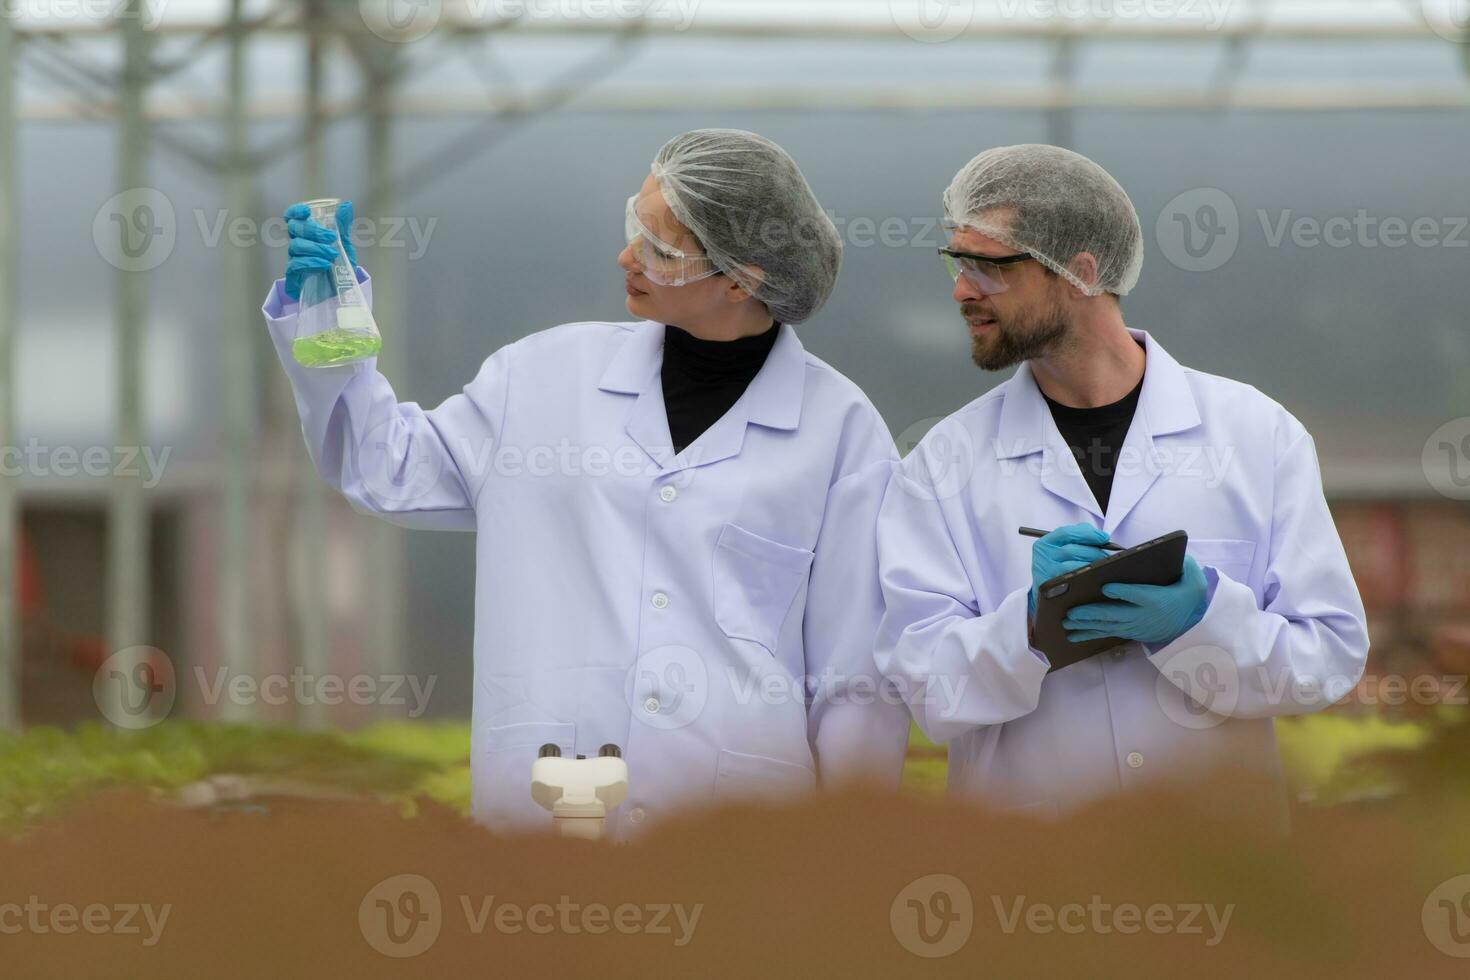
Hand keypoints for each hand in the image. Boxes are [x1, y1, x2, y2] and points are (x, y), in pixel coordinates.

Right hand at [283, 200, 357, 300]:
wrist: (341, 293)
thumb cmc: (338, 267)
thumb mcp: (344, 245)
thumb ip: (342, 226)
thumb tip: (346, 205)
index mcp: (306, 235)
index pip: (292, 218)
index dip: (295, 212)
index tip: (306, 212)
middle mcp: (297, 246)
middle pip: (294, 229)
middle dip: (313, 231)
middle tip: (331, 238)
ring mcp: (293, 261)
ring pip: (296, 247)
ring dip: (316, 249)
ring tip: (332, 255)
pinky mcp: (293, 278)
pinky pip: (295, 266)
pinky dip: (311, 262)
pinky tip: (324, 265)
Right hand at [1028, 523, 1111, 620]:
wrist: (1044, 593)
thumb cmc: (1058, 566)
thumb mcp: (1061, 548)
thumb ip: (1079, 536)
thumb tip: (1101, 537)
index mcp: (1045, 544)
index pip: (1066, 533)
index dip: (1088, 533)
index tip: (1103, 537)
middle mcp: (1043, 558)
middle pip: (1072, 550)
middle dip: (1094, 552)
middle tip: (1106, 556)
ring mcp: (1047, 574)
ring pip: (1074, 566)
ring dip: (1092, 566)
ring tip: (1103, 567)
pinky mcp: (1052, 589)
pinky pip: (1074, 581)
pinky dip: (1087, 578)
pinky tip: (1094, 577)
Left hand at [1061, 556, 1209, 645]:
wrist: (1190, 623)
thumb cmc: (1184, 595)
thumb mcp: (1192, 580)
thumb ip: (1186, 567)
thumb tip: (1178, 556)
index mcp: (1157, 599)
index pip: (1139, 595)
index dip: (1123, 592)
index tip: (1105, 587)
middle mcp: (1143, 615)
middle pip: (1116, 614)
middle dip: (1092, 614)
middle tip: (1072, 612)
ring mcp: (1134, 625)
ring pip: (1107, 625)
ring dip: (1086, 625)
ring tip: (1067, 623)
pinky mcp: (1128, 631)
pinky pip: (1106, 633)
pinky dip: (1089, 634)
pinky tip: (1073, 636)